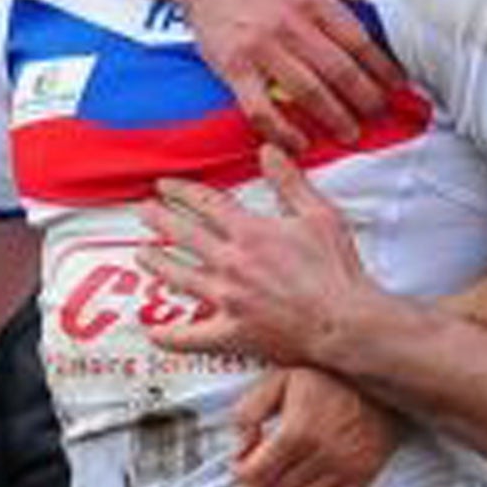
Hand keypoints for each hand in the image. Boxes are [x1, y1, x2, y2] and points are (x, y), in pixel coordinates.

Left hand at [138, 144, 380, 364]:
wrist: (344, 322)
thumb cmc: (337, 271)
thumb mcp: (319, 215)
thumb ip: (290, 182)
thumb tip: (268, 150)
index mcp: (250, 232)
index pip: (205, 203)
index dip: (181, 192)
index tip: (165, 186)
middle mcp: (231, 262)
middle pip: (184, 235)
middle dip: (160, 219)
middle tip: (144, 211)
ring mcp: (227, 299)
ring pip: (179, 277)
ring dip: (157, 263)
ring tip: (142, 254)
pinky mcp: (231, 333)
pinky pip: (190, 336)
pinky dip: (168, 336)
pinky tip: (152, 332)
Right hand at [172, 0, 397, 149]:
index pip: (358, 41)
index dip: (382, 67)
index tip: (396, 85)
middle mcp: (288, 23)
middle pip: (339, 71)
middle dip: (366, 99)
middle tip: (379, 113)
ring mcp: (259, 48)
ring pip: (307, 93)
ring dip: (334, 118)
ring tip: (351, 133)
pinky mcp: (233, 68)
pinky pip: (261, 109)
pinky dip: (283, 131)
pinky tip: (300, 143)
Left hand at [231, 369, 399, 486]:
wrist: (380, 380)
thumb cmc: (327, 379)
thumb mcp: (279, 380)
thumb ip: (250, 411)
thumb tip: (241, 446)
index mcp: (298, 430)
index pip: (257, 472)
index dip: (240, 476)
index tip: (237, 470)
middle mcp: (321, 454)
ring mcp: (343, 469)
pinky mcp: (361, 476)